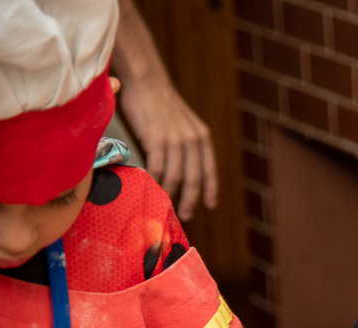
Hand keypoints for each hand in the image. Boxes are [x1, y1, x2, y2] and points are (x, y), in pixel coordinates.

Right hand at [118, 76, 217, 220]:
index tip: (211, 205)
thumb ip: (186, 143)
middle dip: (190, 199)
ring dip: (170, 193)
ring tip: (164, 204)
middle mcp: (192, 140)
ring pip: (176, 176)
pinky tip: (150, 187)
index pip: (210, 169)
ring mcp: (175, 140)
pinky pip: (158, 168)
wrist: (146, 81)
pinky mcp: (156, 139)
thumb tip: (182, 166)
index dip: (211, 189)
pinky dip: (155, 180)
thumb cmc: (160, 103)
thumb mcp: (183, 123)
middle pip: (194, 178)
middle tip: (185, 214)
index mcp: (202, 137)